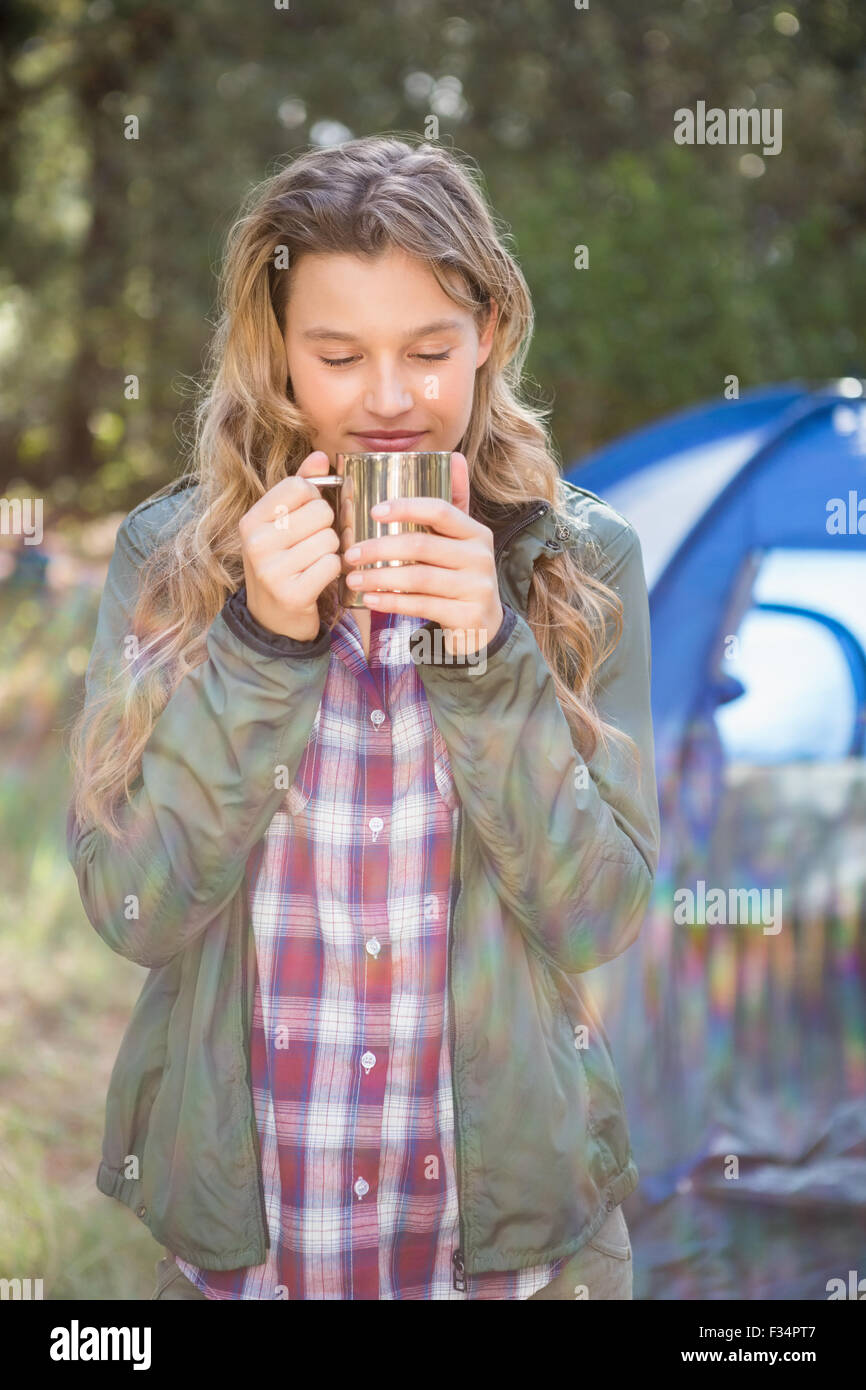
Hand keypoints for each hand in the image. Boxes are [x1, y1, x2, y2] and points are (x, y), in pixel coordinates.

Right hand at [238, 452, 340, 641]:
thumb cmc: (282, 563)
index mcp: (251, 520)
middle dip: (326, 528)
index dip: (315, 499)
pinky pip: (332, 565)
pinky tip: (318, 579)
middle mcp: (256, 543)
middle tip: (311, 546)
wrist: (271, 620)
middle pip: (321, 512)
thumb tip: (320, 455)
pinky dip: (333, 572)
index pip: (299, 486)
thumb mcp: (282, 524)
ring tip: (313, 564)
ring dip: (331, 552)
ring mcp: (271, 570)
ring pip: (330, 539)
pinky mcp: (292, 593)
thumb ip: (301, 487)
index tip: (306, 517)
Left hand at [343, 451, 503, 657]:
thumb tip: (453, 456)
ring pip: (419, 578)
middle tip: (351, 554)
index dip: (406, 507)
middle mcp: (480, 557)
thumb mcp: (463, 540)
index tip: (373, 511)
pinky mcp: (468, 616)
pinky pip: (422, 606)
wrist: (483, 627)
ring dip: (380, 578)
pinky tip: (370, 600)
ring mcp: (477, 588)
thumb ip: (455, 501)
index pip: (440, 510)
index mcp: (476, 532)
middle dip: (380, 548)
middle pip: (422, 545)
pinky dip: (392, 602)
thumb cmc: (461, 576)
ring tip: (353, 579)